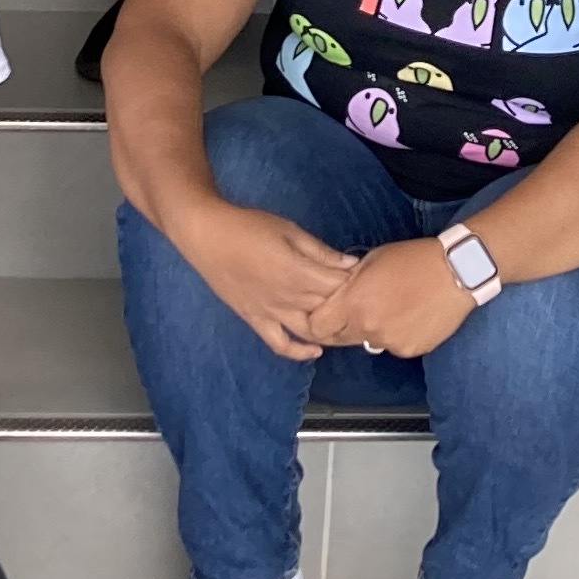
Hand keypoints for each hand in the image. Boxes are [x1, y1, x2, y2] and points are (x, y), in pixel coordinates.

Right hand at [180, 199, 363, 361]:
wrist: (207, 236)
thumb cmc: (249, 226)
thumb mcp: (290, 230)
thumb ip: (320, 252)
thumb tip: (351, 264)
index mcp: (300, 273)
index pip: (340, 288)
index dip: (358, 287)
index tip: (371, 282)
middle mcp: (289, 299)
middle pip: (329, 311)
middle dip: (350, 308)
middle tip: (364, 304)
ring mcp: (272, 314)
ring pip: (310, 332)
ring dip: (331, 332)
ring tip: (346, 327)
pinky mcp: (256, 321)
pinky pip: (280, 344)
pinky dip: (298, 352)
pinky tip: (315, 350)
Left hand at [296, 233, 473, 358]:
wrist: (455, 272)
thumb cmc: (412, 259)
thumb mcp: (371, 261)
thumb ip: (348, 282)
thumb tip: (334, 294)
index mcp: (354, 303)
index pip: (317, 327)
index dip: (316, 321)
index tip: (323, 313)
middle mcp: (368, 329)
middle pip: (339, 339)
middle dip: (341, 326)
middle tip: (356, 310)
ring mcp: (390, 343)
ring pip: (368, 343)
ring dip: (371, 330)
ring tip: (391, 308)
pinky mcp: (410, 351)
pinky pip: (393, 346)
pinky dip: (395, 335)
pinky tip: (409, 316)